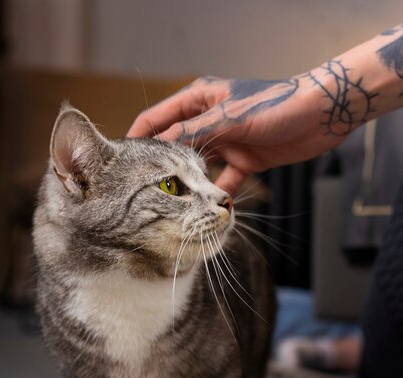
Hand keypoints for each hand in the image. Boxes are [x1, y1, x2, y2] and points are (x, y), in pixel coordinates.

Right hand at [128, 76, 342, 195]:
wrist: (321, 115)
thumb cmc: (276, 105)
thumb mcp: (228, 117)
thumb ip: (194, 132)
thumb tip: (160, 146)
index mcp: (200, 100)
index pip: (159, 118)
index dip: (139, 137)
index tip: (123, 160)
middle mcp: (209, 120)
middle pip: (176, 145)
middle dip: (162, 166)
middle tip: (144, 190)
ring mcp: (226, 142)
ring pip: (198, 167)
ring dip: (189, 184)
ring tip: (172, 205)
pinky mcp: (244, 160)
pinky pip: (224, 182)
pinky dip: (218, 196)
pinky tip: (210, 211)